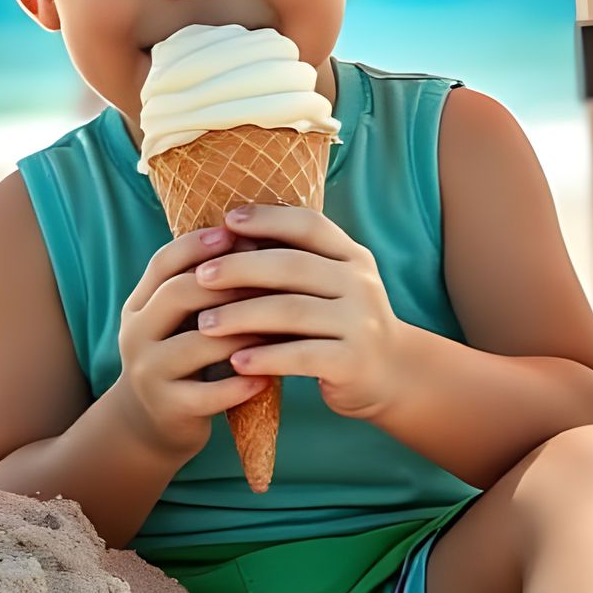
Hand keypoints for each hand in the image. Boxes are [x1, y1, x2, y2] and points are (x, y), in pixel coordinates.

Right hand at [114, 225, 276, 461]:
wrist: (153, 423)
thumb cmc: (182, 358)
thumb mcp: (178, 320)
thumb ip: (202, 287)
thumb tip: (254, 238)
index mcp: (139, 304)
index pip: (163, 262)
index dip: (198, 244)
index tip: (236, 232)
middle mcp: (136, 333)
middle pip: (178, 294)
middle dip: (227, 282)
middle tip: (270, 276)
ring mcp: (148, 372)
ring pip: (197, 343)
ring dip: (242, 331)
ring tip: (281, 325)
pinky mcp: (168, 408)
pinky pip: (208, 394)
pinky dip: (241, 384)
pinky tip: (270, 375)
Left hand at [194, 204, 407, 421]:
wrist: (392, 374)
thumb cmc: (340, 322)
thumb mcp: (329, 285)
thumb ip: (294, 265)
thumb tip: (229, 238)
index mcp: (352, 256)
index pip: (309, 224)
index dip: (268, 218)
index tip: (227, 220)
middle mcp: (360, 284)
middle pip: (293, 266)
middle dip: (241, 268)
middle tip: (200, 276)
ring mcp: (359, 323)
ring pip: (292, 312)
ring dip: (241, 316)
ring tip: (204, 323)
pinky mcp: (353, 362)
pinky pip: (301, 356)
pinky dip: (265, 357)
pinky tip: (235, 360)